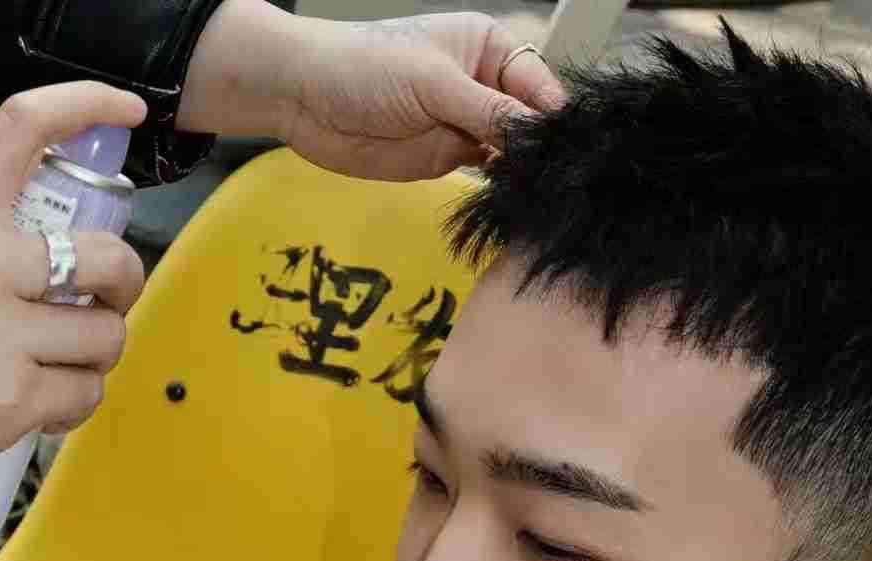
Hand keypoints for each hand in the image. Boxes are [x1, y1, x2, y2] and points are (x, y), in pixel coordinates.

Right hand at [0, 81, 146, 503]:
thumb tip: (58, 242)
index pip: (21, 131)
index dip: (84, 108)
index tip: (124, 111)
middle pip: (106, 257)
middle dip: (124, 284)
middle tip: (105, 300)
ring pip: (106, 335)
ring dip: (94, 355)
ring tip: (55, 363)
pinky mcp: (12, 400)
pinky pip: (87, 393)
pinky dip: (75, 404)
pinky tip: (41, 404)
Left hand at [285, 13, 566, 180]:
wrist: (306, 98)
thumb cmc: (366, 66)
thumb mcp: (433, 82)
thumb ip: (488, 111)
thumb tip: (538, 137)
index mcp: (488, 48)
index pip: (538, 84)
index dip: (553, 117)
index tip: (565, 151)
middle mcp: (484, 85)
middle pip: (529, 122)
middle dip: (541, 151)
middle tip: (554, 183)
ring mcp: (467, 125)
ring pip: (511, 153)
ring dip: (522, 173)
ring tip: (538, 196)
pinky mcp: (448, 159)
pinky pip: (486, 176)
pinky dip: (498, 188)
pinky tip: (511, 201)